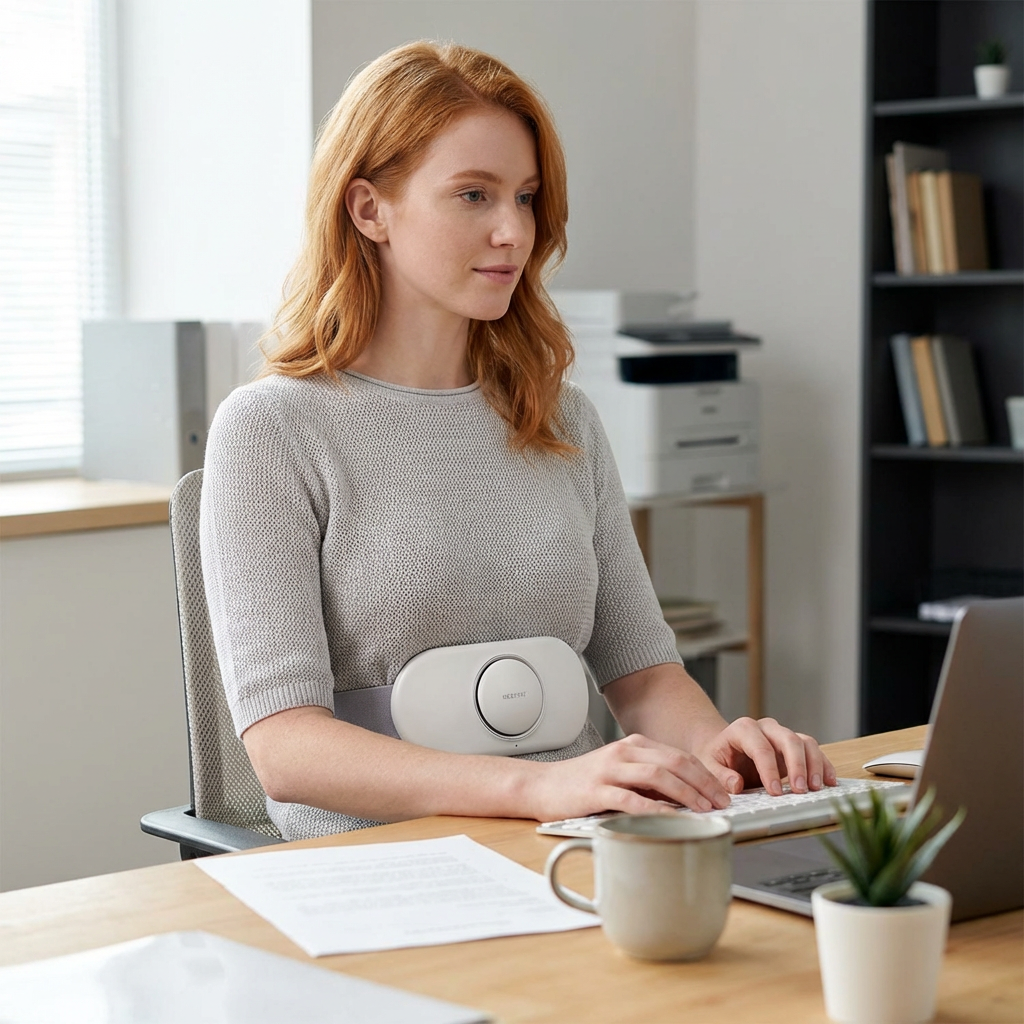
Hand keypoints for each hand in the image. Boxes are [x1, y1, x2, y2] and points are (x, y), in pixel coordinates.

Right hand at [525, 733, 731, 821]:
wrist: (541, 785)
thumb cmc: (583, 784)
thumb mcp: (620, 774)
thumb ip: (649, 782)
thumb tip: (687, 798)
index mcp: (634, 746)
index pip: (680, 756)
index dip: (707, 774)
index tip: (724, 793)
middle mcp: (624, 752)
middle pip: (675, 762)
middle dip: (704, 783)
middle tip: (722, 803)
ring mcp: (610, 770)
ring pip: (658, 775)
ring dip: (687, 793)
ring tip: (704, 810)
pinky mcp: (596, 790)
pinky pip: (631, 799)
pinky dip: (654, 809)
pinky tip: (670, 819)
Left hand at [694, 717, 836, 795]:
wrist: (722, 748)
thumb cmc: (716, 756)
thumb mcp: (709, 765)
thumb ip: (720, 775)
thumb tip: (736, 784)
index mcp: (743, 729)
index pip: (760, 747)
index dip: (769, 770)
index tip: (775, 792)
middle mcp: (766, 728)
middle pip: (788, 739)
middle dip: (797, 765)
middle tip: (800, 790)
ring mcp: (782, 736)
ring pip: (805, 742)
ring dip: (814, 765)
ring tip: (816, 788)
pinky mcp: (795, 747)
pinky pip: (813, 750)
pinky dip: (824, 765)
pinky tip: (829, 781)